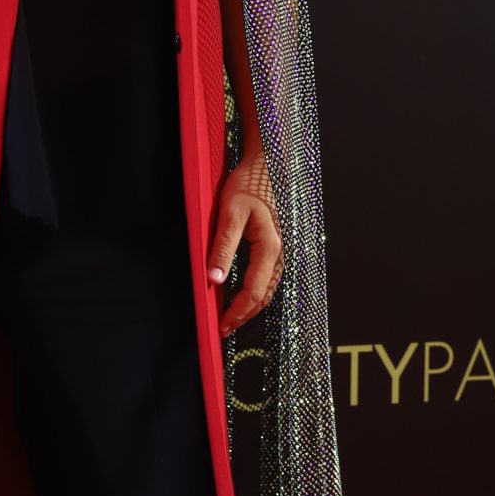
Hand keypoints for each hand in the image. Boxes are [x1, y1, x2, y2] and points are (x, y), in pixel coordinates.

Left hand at [207, 153, 281, 338]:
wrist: (264, 166)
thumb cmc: (247, 185)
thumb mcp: (229, 214)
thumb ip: (222, 248)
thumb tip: (214, 280)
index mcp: (269, 247)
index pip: (254, 291)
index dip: (237, 312)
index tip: (221, 325)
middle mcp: (280, 253)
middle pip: (263, 296)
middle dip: (243, 315)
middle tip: (223, 329)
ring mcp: (280, 251)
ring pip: (267, 289)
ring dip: (249, 306)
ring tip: (230, 317)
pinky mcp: (275, 247)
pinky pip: (268, 278)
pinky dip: (255, 293)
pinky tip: (241, 295)